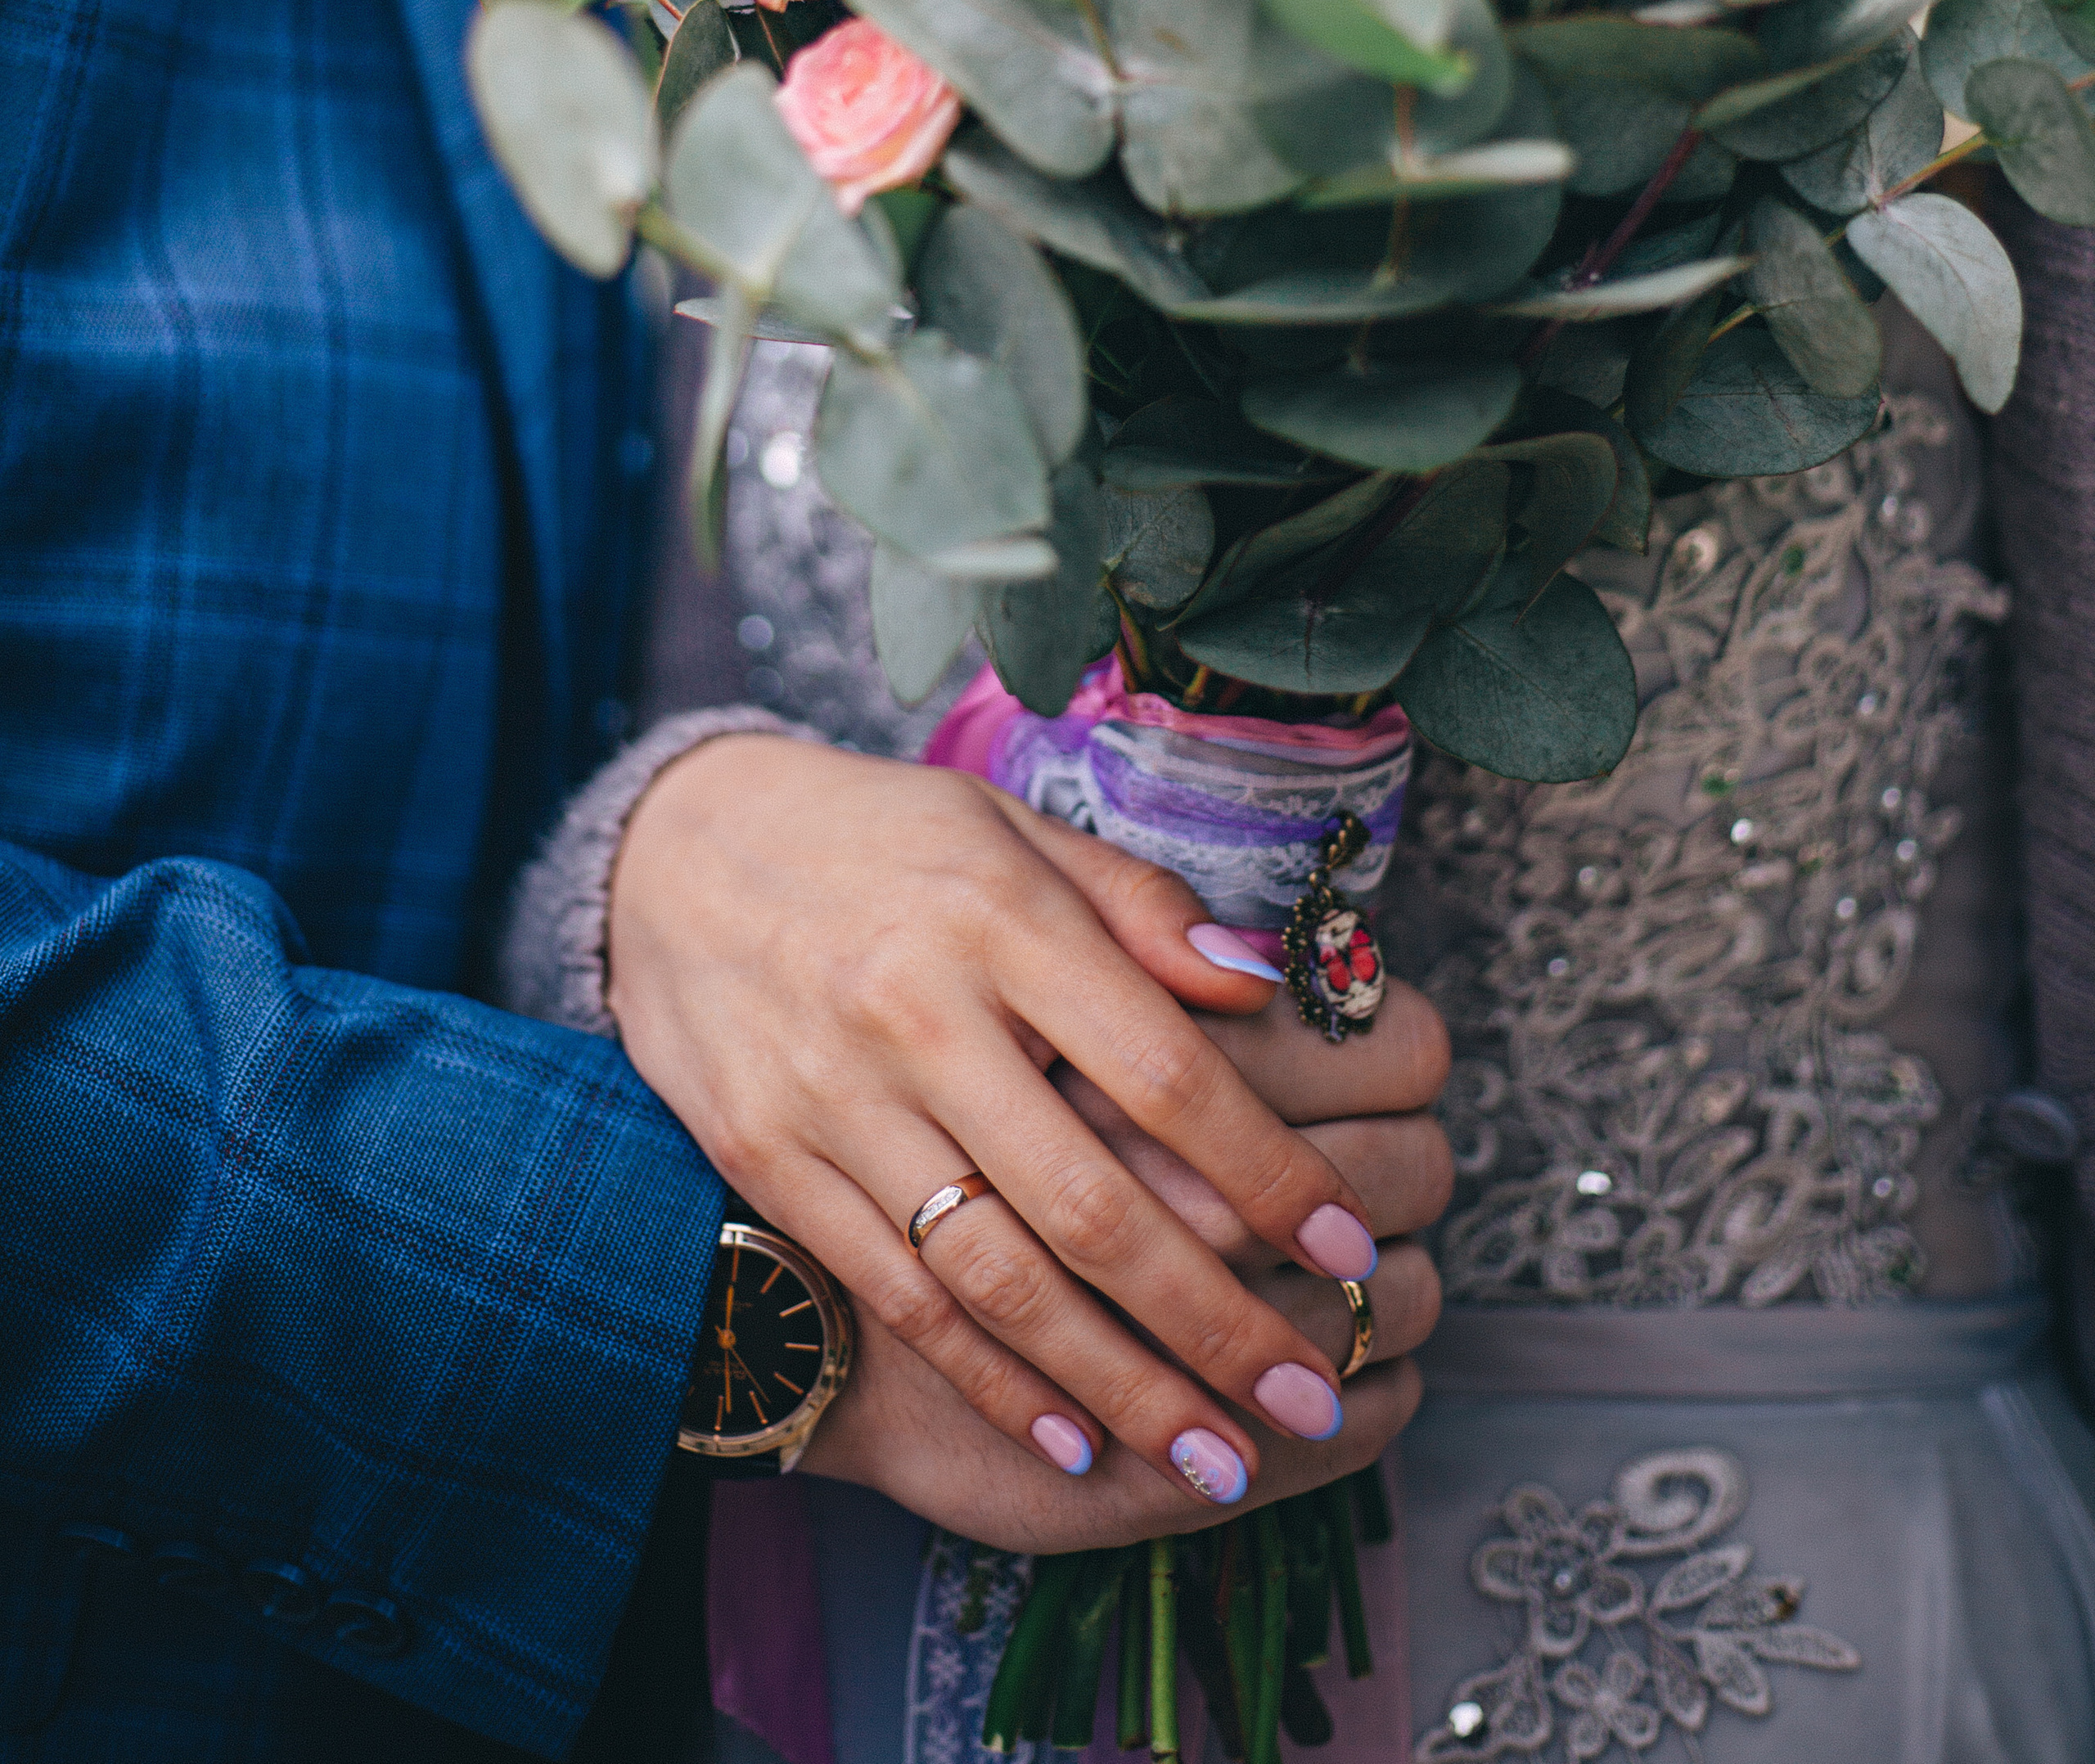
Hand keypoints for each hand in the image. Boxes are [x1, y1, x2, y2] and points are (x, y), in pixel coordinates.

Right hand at [610, 735, 1439, 1509]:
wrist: (679, 854)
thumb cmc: (886, 842)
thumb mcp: (1018, 834)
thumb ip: (1144, 911)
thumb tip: (1271, 985)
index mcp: (1000, 920)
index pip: (1166, 1072)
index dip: (1270, 1172)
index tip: (1355, 1244)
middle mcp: (917, 1015)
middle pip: (1092, 1203)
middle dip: (1217, 1322)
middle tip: (1313, 1399)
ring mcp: (832, 1100)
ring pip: (997, 1280)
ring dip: (1119, 1385)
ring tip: (1217, 1456)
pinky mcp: (770, 1163)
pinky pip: (899, 1299)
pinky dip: (991, 1381)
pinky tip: (1072, 1437)